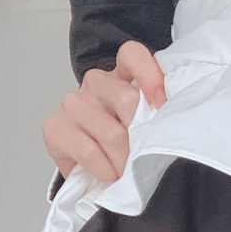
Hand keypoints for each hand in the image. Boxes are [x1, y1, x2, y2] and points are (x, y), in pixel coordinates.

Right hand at [42, 41, 165, 183]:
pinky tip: (110, 176)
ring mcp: (73, 103)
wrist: (89, 165)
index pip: (131, 55)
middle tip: (150, 159)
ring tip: (130, 173)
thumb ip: (156, 115)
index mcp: (121, 76)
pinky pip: (89, 151)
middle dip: (144, 137)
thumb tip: (175, 129)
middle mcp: (96, 84)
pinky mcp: (55, 127)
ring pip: (112, 133)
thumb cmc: (123, 141)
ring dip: (126, 161)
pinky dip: (105, 169)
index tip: (163, 103)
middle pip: (128, 100)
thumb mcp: (144, 123)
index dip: (150, 75)